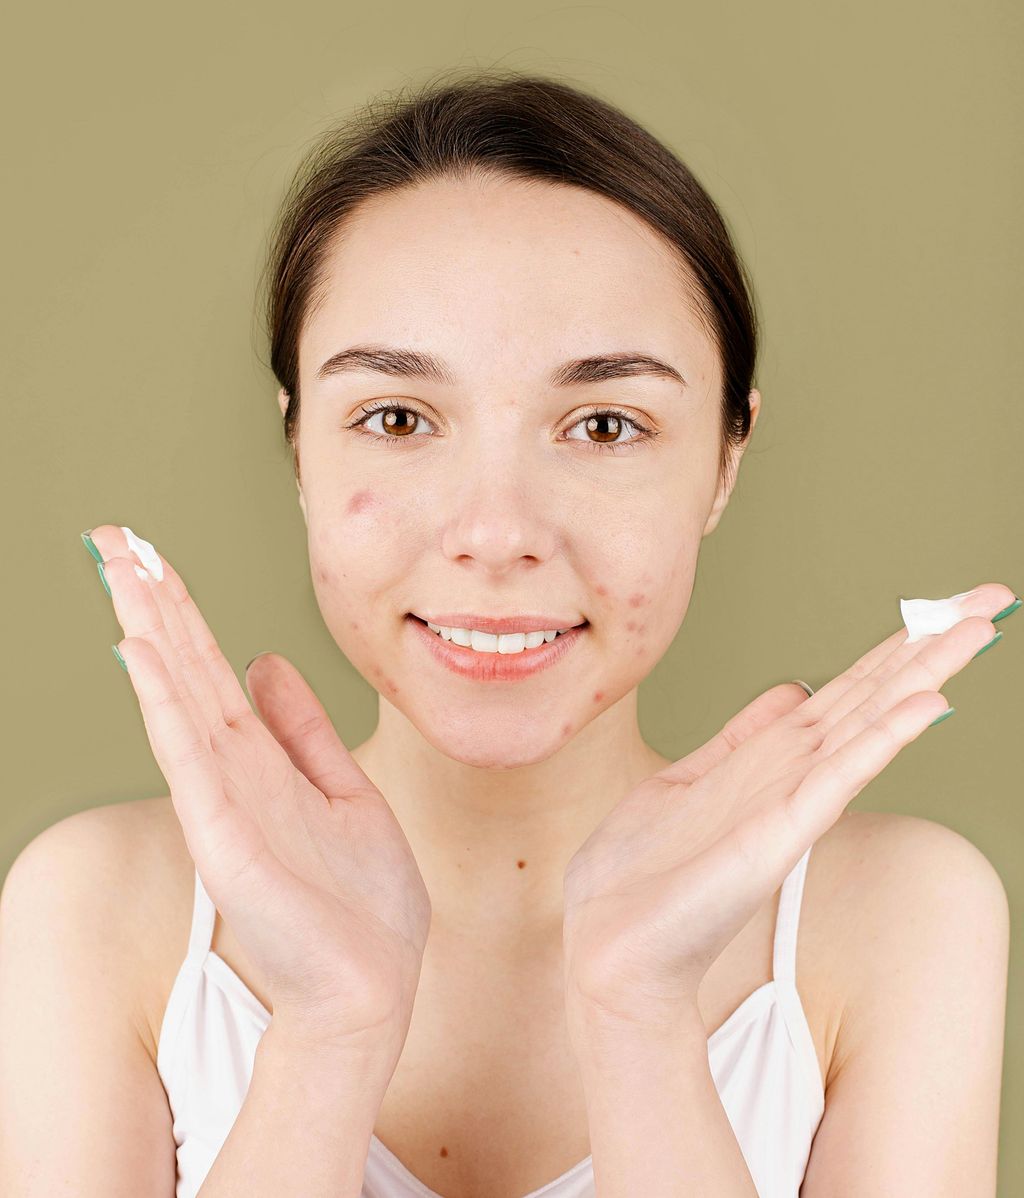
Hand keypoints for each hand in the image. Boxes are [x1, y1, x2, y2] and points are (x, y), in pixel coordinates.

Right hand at [84, 525, 431, 1049]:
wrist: (370, 983)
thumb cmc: (360, 903)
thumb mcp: (344, 792)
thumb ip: (302, 730)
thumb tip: (267, 661)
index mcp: (262, 760)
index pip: (212, 669)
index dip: (183, 612)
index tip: (152, 557)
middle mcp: (234, 772)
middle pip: (185, 669)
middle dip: (152, 601)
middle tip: (112, 537)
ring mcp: (224, 803)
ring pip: (179, 697)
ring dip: (149, 631)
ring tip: (118, 570)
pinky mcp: (227, 839)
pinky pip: (191, 758)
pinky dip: (165, 705)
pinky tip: (141, 655)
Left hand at [561, 582, 1014, 1033]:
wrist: (612, 939)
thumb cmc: (644, 870)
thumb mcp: (690, 779)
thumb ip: (743, 738)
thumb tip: (792, 690)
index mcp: (772, 757)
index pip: (848, 690)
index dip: (895, 647)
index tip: (946, 607)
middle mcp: (793, 774)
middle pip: (873, 695)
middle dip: (932, 646)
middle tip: (994, 599)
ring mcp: (792, 802)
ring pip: (869, 722)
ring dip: (923, 674)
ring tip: (977, 629)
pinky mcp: (779, 832)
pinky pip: (840, 773)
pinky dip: (883, 737)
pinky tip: (926, 705)